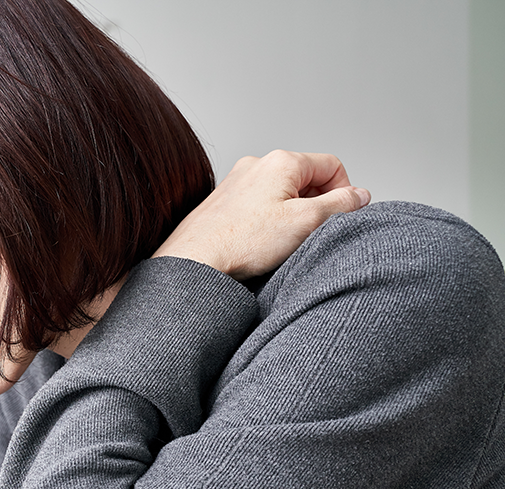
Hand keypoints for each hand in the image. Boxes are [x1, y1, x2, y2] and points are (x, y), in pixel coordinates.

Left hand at [152, 150, 370, 279]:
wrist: (194, 261)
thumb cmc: (242, 242)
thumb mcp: (305, 222)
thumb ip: (340, 205)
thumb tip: (360, 195)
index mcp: (281, 162)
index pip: (332, 166)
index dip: (344, 192)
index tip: (339, 218)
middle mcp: (256, 165)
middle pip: (306, 179)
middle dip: (316, 205)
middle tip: (310, 234)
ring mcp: (237, 183)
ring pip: (281, 195)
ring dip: (291, 216)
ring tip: (282, 243)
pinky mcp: (223, 203)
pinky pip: (259, 207)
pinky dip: (268, 222)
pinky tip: (260, 244)